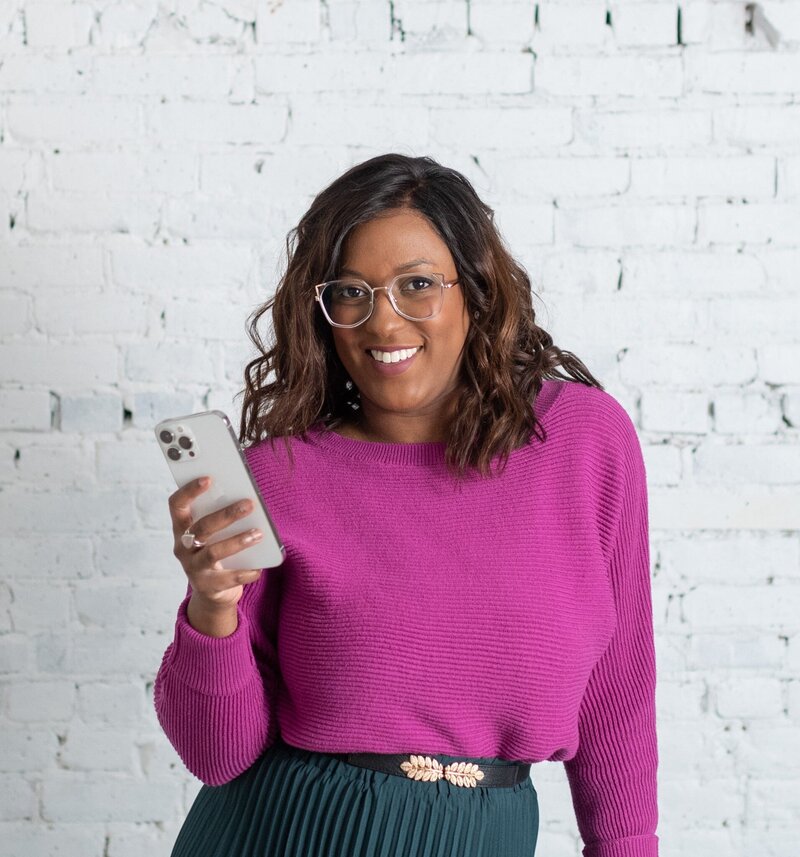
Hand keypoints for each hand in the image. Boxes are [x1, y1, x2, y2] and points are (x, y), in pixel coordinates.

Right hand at [169, 476, 263, 611]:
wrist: (213, 592)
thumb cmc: (216, 551)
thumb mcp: (215, 533)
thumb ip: (222, 518)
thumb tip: (246, 500)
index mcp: (182, 528)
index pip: (177, 505)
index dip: (189, 491)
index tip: (208, 478)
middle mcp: (183, 547)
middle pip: (201, 528)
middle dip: (226, 514)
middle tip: (249, 504)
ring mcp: (193, 568)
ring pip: (213, 552)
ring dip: (238, 541)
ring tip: (258, 534)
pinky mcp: (207, 586)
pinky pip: (227, 579)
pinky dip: (245, 572)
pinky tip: (259, 568)